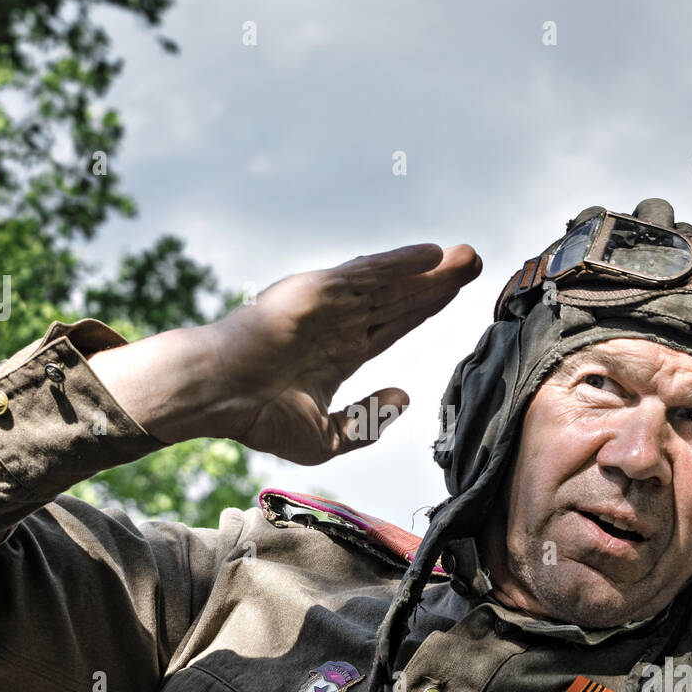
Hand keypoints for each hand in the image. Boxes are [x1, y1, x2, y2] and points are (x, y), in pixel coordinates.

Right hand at [204, 243, 480, 464]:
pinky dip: (399, 263)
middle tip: (474, 262)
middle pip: (400, 298)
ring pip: (390, 283)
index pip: (394, 323)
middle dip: (438, 282)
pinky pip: (367, 274)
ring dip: (429, 269)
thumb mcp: (326, 437)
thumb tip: (406, 396)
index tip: (458, 294)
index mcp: (339, 351)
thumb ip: (368, 420)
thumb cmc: (259, 416)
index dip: (426, 307)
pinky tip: (431, 255)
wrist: (217, 396)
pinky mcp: (317, 291)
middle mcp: (338, 323)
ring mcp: (328, 305)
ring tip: (466, 256)